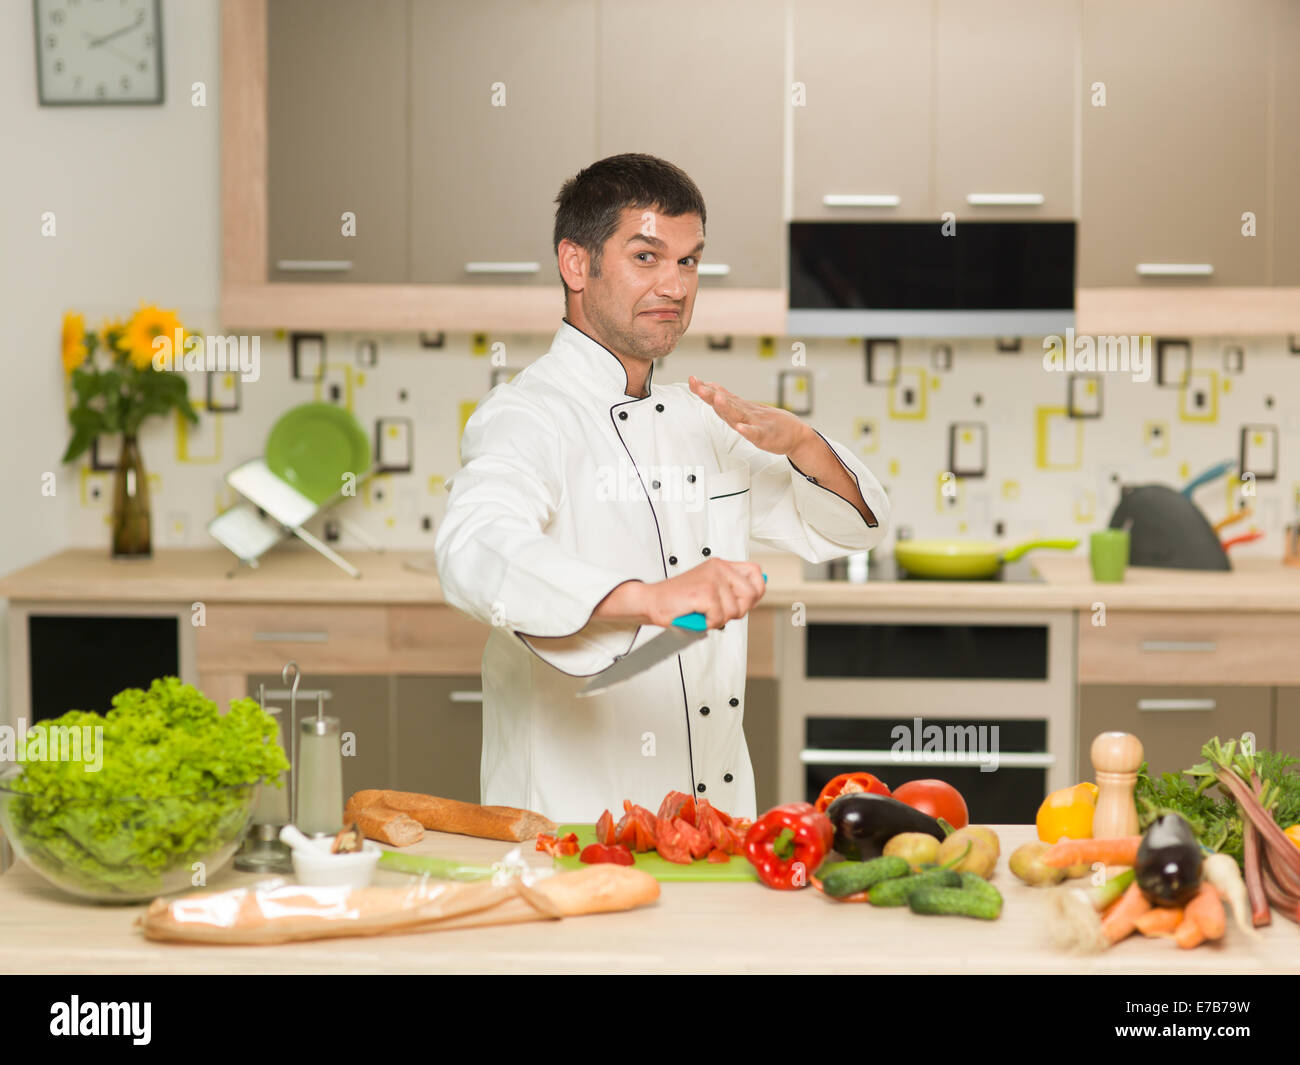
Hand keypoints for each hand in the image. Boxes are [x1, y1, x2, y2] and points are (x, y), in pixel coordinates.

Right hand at [640, 557, 766, 629]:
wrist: (652, 601)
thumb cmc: (679, 599)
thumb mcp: (709, 589)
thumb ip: (730, 590)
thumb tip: (754, 596)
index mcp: (720, 565)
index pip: (755, 572)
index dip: (756, 591)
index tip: (744, 602)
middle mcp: (718, 568)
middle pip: (751, 594)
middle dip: (738, 610)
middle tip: (719, 612)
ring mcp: (712, 579)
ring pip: (735, 610)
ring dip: (719, 619)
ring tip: (703, 613)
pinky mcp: (704, 593)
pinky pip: (720, 617)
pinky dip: (708, 623)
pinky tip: (698, 616)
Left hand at [689, 375, 812, 455]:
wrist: (795, 434)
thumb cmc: (770, 422)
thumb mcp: (746, 409)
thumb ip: (728, 399)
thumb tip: (711, 388)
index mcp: (739, 409)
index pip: (719, 397)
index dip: (705, 389)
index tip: (692, 379)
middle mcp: (745, 413)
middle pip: (726, 404)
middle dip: (711, 395)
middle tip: (699, 386)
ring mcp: (756, 423)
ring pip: (739, 415)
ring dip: (727, 407)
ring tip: (717, 399)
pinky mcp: (765, 436)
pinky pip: (755, 434)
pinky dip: (747, 431)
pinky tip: (740, 428)